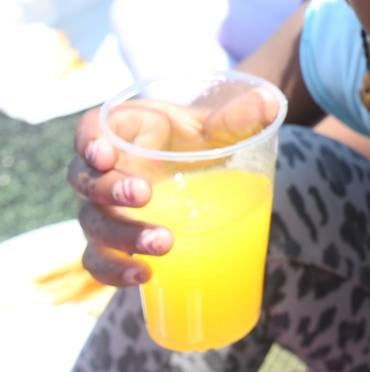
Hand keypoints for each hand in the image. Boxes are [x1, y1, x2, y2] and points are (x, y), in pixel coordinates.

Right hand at [67, 88, 280, 285]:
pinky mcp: (114, 240)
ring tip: (162, 245)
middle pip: (87, 182)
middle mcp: (105, 170)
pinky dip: (114, 271)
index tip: (106, 155)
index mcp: (124, 131)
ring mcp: (106, 208)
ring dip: (121, 237)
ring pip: (94, 224)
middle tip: (145, 196)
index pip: (90, 131)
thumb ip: (241, 114)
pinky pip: (100, 260)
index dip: (89, 142)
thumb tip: (272, 104)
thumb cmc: (202, 136)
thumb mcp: (220, 123)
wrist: (205, 162)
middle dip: (110, 191)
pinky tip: (144, 276)